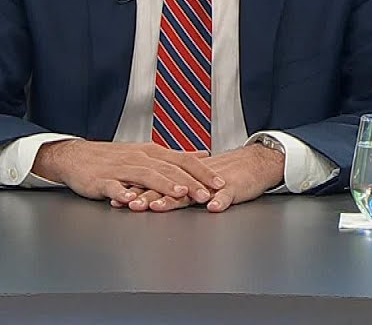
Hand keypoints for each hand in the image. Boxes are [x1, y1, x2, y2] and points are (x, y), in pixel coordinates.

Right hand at [31, 140, 223, 204]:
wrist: (76, 157)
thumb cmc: (113, 158)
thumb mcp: (147, 153)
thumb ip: (175, 156)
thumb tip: (203, 155)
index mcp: (151, 153)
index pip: (182, 159)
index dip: (202, 171)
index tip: (220, 182)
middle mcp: (139, 158)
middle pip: (168, 168)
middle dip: (190, 181)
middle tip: (207, 193)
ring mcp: (120, 169)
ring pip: (146, 176)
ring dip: (164, 184)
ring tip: (179, 193)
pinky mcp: (102, 180)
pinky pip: (114, 186)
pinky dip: (124, 192)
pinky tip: (132, 200)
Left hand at [122, 143, 284, 213]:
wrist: (254, 163)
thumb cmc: (224, 174)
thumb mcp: (195, 182)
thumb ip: (174, 188)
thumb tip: (147, 195)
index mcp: (184, 177)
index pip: (156, 184)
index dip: (136, 190)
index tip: (116, 197)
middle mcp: (194, 179)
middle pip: (168, 187)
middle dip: (147, 196)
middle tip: (129, 203)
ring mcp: (213, 183)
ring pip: (192, 190)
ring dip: (174, 198)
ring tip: (158, 206)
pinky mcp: (234, 187)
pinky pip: (226, 194)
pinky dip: (219, 200)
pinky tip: (211, 207)